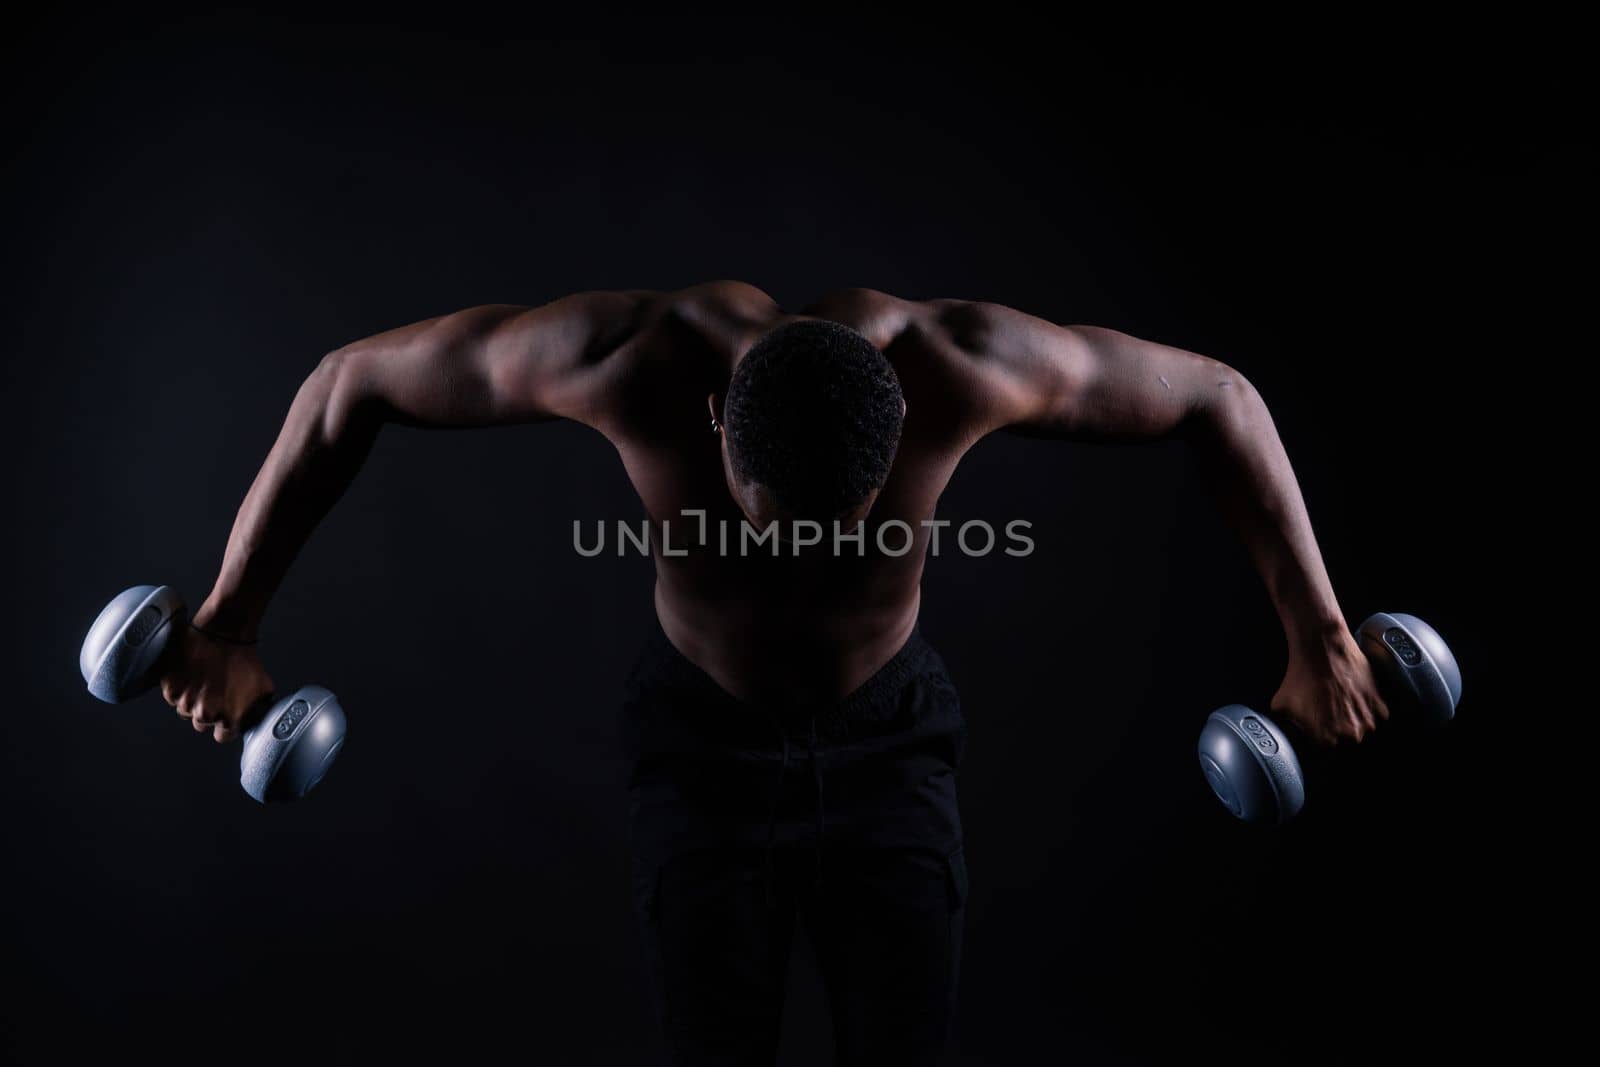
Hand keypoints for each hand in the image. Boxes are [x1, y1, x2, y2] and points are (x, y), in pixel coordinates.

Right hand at [159, 625, 274, 742]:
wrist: (224, 632)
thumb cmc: (244, 658)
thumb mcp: (263, 689)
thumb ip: (256, 711)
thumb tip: (254, 720)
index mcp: (228, 719)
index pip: (222, 736)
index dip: (225, 724)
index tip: (225, 713)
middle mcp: (205, 715)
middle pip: (202, 723)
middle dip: (209, 710)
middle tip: (215, 691)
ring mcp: (185, 701)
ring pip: (185, 710)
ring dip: (193, 699)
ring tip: (204, 678)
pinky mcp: (169, 687)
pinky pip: (172, 695)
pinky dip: (179, 687)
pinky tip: (192, 673)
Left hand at [1270, 631, 1389, 746]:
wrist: (1323, 651)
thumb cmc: (1302, 677)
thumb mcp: (1282, 708)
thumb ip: (1289, 730)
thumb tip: (1290, 737)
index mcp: (1326, 741)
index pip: (1326, 752)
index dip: (1322, 739)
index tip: (1319, 729)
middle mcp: (1350, 736)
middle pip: (1346, 742)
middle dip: (1338, 730)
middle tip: (1329, 712)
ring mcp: (1369, 722)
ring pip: (1362, 730)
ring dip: (1354, 720)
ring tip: (1341, 701)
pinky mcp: (1381, 707)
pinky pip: (1375, 716)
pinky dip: (1367, 709)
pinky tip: (1353, 695)